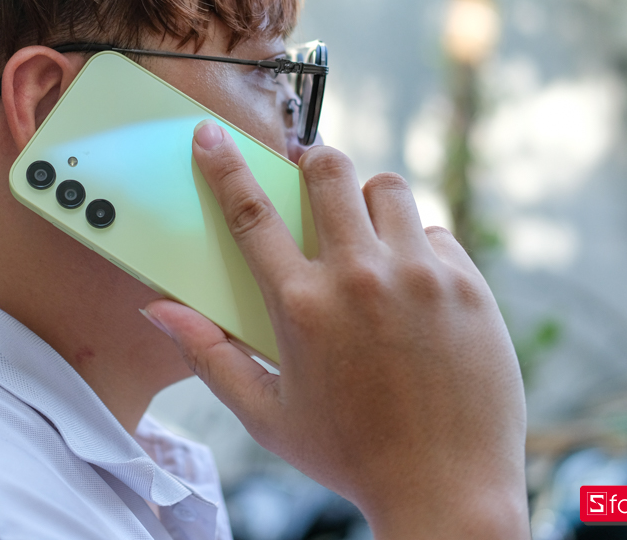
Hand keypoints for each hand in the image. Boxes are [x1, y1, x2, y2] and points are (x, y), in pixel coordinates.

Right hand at [143, 121, 528, 539]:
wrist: (447, 491)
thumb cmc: (349, 455)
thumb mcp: (266, 414)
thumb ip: (210, 354)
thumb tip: (157, 309)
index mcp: (303, 306)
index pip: (250, 213)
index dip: (226, 166)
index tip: (211, 134)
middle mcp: (361, 277)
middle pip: (330, 172)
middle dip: (314, 162)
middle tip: (310, 175)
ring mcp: (421, 277)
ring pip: (390, 189)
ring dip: (369, 200)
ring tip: (365, 233)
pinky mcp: (468, 286)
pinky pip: (436, 234)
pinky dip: (417, 246)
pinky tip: (411, 285)